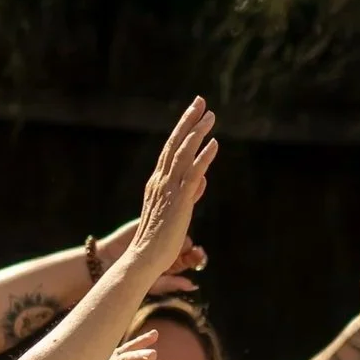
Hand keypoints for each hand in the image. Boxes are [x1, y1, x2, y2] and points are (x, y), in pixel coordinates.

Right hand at [83, 217, 205, 296]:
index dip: (197, 257)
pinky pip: (166, 216)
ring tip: (185, 235)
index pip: (190, 257)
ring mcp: (159, 232)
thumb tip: (193, 286)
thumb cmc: (130, 277)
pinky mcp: (149, 220)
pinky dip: (173, 215)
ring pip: (179, 228)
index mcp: (171, 261)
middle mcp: (168, 245)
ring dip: (183, 230)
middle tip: (197, 249)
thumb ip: (172, 283)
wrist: (107, 262)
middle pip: (187, 242)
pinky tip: (177, 216)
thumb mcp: (153, 283)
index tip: (200, 256)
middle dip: (192, 246)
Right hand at [130, 101, 218, 269]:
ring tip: (210, 116)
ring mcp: (169, 189)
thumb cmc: (158, 240)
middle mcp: (161, 181)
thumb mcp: (175, 211)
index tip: (192, 113)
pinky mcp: (179, 200)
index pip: (170, 150)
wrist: (144, 257)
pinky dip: (204, 157)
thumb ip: (188, 193)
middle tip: (200, 101)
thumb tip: (201, 180)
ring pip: (184, 153)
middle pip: (175, 144)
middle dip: (188, 121)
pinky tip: (214, 143)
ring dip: (197, 132)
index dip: (181, 129)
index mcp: (157, 182)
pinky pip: (193, 173)